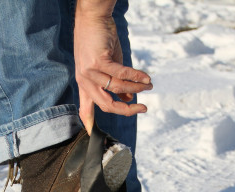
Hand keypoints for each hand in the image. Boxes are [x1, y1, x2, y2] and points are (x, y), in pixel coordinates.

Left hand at [74, 6, 152, 133]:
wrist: (92, 16)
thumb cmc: (99, 39)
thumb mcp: (107, 65)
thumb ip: (116, 83)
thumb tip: (129, 97)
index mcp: (85, 83)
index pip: (86, 106)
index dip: (89, 121)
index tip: (92, 133)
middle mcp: (85, 80)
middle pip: (106, 105)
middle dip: (127, 110)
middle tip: (142, 109)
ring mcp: (90, 72)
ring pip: (117, 89)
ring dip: (136, 88)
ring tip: (149, 86)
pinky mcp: (98, 61)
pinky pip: (121, 74)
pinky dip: (136, 76)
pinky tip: (146, 78)